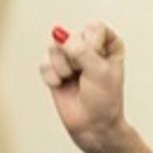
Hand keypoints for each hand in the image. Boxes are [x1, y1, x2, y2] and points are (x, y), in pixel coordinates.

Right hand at [38, 20, 127, 152]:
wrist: (92, 125)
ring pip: (54, 47)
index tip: (98, 64)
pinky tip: (62, 85)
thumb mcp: (98, 71)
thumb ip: (80, 50)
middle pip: (71, 35)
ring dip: (63, 69)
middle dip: (76, 59)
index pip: (94, 27)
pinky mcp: (54, 67)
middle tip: (85, 75)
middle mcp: (89, 44)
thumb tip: (58, 33)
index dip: (92, 45)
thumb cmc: (104, 98)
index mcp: (109, 42)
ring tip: (74, 80)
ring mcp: (70, 55)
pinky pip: (43, 63)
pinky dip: (52, 77)